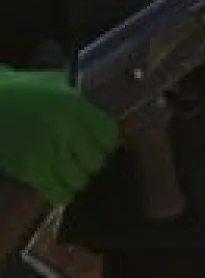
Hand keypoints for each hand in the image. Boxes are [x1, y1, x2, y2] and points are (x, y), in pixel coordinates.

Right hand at [0, 69, 118, 205]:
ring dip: (77, 178)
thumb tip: (107, 118)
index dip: (108, 142)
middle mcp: (65, 129)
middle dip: (92, 161)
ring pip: (79, 179)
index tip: (102, 143)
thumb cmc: (22, 90)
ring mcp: (46, 151)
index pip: (109, 135)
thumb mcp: (58, 85)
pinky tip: (59, 185)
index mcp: (74, 106)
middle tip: (85, 158)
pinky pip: (57, 192)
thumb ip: (81, 102)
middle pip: (96, 161)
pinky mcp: (28, 169)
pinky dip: (62, 192)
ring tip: (71, 171)